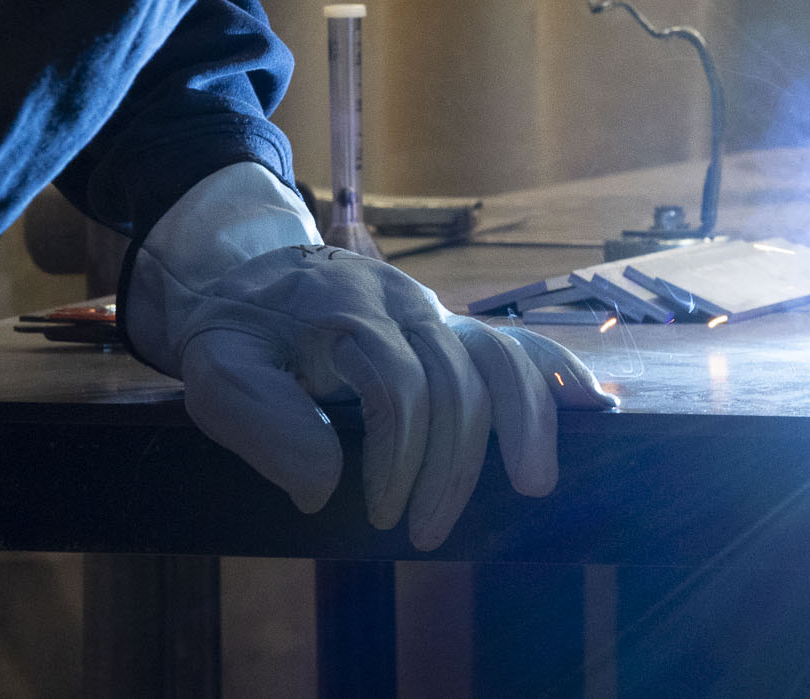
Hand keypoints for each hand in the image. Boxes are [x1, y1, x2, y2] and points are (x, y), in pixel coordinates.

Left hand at [122, 164, 614, 548]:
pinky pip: (517, 343)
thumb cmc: (233, 334)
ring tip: (535, 484)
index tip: (382, 515)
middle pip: (459, 376)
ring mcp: (435, 313)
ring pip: (503, 354)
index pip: (399, 383)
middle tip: (429, 533)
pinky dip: (557, 373)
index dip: (400, 456)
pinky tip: (593, 405)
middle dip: (456, 462)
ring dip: (526, 421)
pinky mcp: (453, 327)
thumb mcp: (217, 373)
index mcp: (345, 311)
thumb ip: (262, 422)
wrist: (247, 275)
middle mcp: (403, 304)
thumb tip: (327, 489)